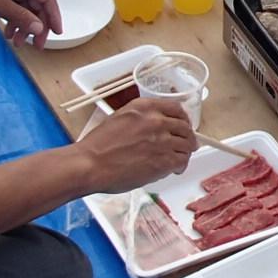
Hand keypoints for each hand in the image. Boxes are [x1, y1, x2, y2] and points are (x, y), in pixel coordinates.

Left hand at [0, 0, 62, 43]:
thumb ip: (20, 16)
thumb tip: (40, 28)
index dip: (54, 16)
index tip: (57, 33)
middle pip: (37, 4)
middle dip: (37, 25)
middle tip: (36, 44)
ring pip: (25, 6)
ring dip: (23, 24)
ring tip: (17, 42)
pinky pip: (14, 4)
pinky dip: (13, 18)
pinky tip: (8, 30)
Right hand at [75, 97, 197, 189]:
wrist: (90, 164)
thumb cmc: (98, 146)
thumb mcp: (120, 118)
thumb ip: (141, 119)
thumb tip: (157, 127)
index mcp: (144, 107)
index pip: (176, 108)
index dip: (183, 119)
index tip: (183, 126)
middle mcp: (156, 121)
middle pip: (184, 127)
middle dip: (187, 138)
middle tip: (187, 145)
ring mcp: (161, 140)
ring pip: (186, 145)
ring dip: (184, 153)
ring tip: (179, 160)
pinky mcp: (163, 160)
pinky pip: (181, 161)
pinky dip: (180, 166)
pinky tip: (175, 169)